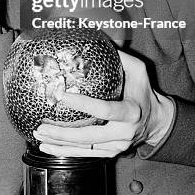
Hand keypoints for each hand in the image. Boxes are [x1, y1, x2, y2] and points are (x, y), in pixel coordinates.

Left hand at [32, 51, 174, 156]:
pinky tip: (47, 147)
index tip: (62, 95)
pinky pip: (85, 155)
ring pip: (84, 149)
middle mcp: (123, 133)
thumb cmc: (142, 91)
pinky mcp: (110, 153)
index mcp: (130, 112)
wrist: (156, 121)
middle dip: (63, 132)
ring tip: (39, 135)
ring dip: (59, 144)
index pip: (104, 110)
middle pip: (89, 136)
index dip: (83, 104)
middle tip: (42, 124)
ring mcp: (117, 146)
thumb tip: (95, 39)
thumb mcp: (138, 70)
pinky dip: (65, 152)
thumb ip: (119, 57)